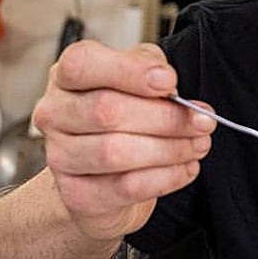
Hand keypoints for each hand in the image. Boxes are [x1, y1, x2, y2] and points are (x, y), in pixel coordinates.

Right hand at [32, 41, 215, 240]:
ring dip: (170, 149)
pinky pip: (126, 186)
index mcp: (66, 77)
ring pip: (116, 152)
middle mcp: (55, 114)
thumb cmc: (122, 115)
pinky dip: (165, 177)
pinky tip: (186, 167)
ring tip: (198, 144)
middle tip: (203, 121)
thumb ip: (149, 67)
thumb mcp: (137, 77)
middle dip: (166, 117)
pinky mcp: (77, 194)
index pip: (83, 64)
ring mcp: (60, 156)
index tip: (170, 82)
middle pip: (107, 111)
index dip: (128, 72)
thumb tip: (165, 80)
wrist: (102, 176)